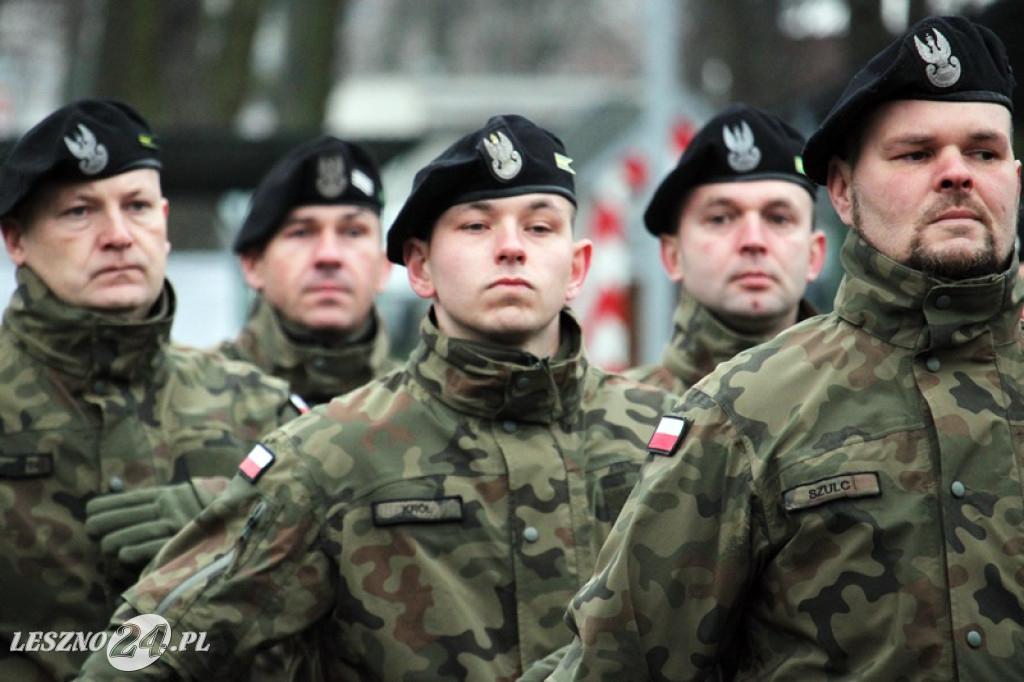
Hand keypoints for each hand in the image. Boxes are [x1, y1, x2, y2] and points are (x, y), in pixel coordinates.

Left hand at [85, 482, 205, 566]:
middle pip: (121, 516)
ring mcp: (173, 526)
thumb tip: (112, 488)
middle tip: (92, 531)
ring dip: (110, 542)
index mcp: (165, 495)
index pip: (124, 500)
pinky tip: (122, 555)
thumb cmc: (198, 512)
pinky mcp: (179, 544)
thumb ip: (147, 498)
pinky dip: (129, 553)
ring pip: (129, 534)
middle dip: (99, 525)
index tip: (89, 513)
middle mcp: (168, 508)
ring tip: (105, 547)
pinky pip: (145, 548)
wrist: (238, 520)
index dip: (102, 506)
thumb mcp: (175, 498)